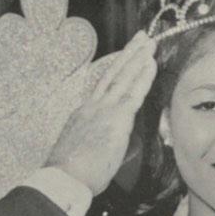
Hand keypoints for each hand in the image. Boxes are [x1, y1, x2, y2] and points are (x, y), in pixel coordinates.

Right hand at [47, 31, 156, 195]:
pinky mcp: (116, 119)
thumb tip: (100, 147)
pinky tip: (151, 63)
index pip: (103, 87)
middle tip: (140, 38)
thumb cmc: (70, 174)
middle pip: (112, 74)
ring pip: (122, 77)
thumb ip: (92, 143)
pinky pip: (133, 93)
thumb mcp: (79, 152)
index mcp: (83, 114)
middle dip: (128, 54)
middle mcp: (92, 107)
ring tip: (149, 43)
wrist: (64, 177)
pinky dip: (143, 76)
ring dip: (138, 58)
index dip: (115, 70)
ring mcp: (103, 110)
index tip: (125, 57)